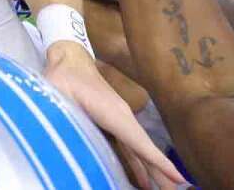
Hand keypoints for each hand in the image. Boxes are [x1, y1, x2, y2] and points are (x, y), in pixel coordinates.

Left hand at [45, 43, 184, 185]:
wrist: (70, 58)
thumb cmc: (63, 76)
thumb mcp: (57, 93)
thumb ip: (60, 111)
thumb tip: (59, 130)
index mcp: (112, 112)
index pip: (138, 141)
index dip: (157, 161)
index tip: (177, 178)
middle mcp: (121, 117)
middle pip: (144, 149)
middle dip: (160, 171)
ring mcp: (119, 119)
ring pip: (139, 149)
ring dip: (152, 170)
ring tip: (164, 189)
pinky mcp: (113, 122)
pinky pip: (129, 146)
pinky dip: (138, 162)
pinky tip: (141, 179)